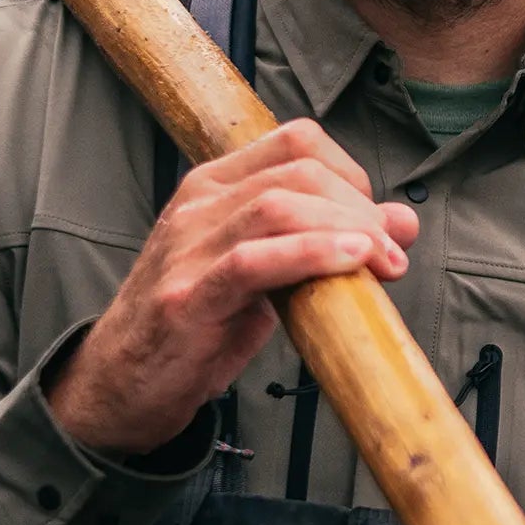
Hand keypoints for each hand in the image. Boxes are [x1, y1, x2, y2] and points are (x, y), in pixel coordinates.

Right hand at [46, 119, 417, 455]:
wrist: (123, 383)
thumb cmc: (198, 326)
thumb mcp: (267, 275)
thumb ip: (322, 244)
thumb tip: (401, 223)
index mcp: (214, 186)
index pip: (295, 141)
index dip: (350, 173)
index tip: (375, 219)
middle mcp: (198, 204)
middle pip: (298, 173)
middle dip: (360, 208)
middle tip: (393, 251)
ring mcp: (187, 247)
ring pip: (279, 207)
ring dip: (347, 231)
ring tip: (384, 262)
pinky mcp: (186, 296)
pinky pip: (253, 260)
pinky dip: (311, 254)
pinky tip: (350, 263)